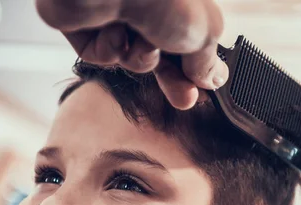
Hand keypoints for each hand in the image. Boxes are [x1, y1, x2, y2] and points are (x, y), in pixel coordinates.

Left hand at [35, 0, 228, 109]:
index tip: (203, 90)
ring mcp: (116, 13)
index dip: (197, 68)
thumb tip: (214, 80)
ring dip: (139, 58)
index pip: (190, 40)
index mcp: (179, 1)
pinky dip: (110, 51)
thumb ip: (208, 61)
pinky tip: (111, 31)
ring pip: (131, 58)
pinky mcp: (85, 25)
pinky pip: (103, 56)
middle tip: (185, 99)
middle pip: (161, 55)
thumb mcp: (202, 33)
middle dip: (173, 79)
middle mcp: (148, 4)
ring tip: (140, 39)